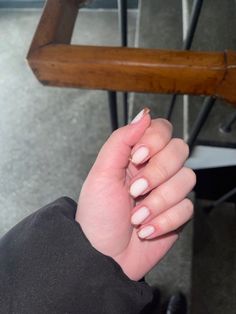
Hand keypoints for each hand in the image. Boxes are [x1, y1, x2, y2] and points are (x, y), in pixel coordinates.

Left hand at [76, 109, 195, 280]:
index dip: (155, 140)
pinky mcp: (176, 213)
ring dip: (158, 202)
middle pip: (179, 150)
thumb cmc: (97, 216)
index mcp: (135, 156)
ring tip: (136, 216)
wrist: (102, 256)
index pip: (162, 129)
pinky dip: (163, 220)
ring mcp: (167, 191)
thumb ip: (121, 140)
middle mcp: (154, 170)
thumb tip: (143, 115)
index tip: (138, 157)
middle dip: (157, 173)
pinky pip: (187, 207)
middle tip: (134, 190)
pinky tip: (145, 229)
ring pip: (187, 179)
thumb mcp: (101, 173)